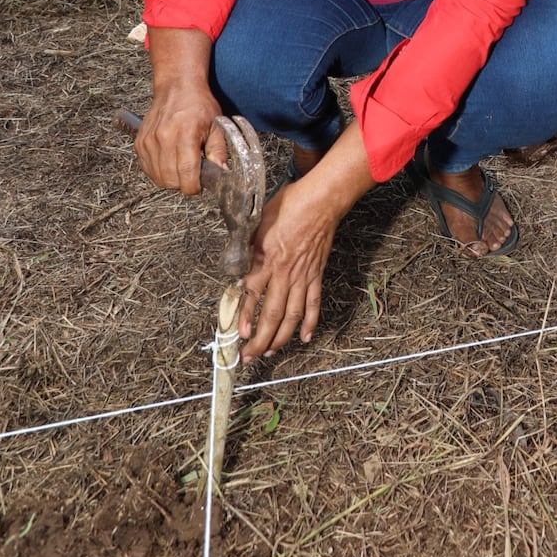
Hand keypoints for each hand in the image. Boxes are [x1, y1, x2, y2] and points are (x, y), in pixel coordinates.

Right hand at [135, 83, 229, 194]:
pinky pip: (147, 169)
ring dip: (171, 179)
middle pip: (171, 179)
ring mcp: (149, 141)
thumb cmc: (198, 104)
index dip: (194, 187)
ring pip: (158, 177)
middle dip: (183, 184)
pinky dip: (158, 172)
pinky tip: (169, 163)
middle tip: (193, 174)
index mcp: (185, 134)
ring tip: (182, 167)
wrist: (177, 87)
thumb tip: (221, 173)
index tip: (199, 186)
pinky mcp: (140, 143)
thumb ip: (219, 151)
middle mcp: (163, 138)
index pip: (187, 173)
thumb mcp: (217, 126)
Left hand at [237, 175, 341, 359]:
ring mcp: (303, 276)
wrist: (321, 200)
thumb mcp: (258, 222)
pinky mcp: (317, 274)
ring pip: (292, 315)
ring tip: (270, 352)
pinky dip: (311, 322)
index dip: (245, 317)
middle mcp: (284, 273)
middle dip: (260, 339)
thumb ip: (247, 245)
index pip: (251, 295)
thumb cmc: (290, 204)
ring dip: (281, 337)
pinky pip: (314, 303)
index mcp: (267, 259)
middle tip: (249, 356)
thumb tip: (236, 259)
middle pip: (271, 313)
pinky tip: (305, 337)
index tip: (240, 335)